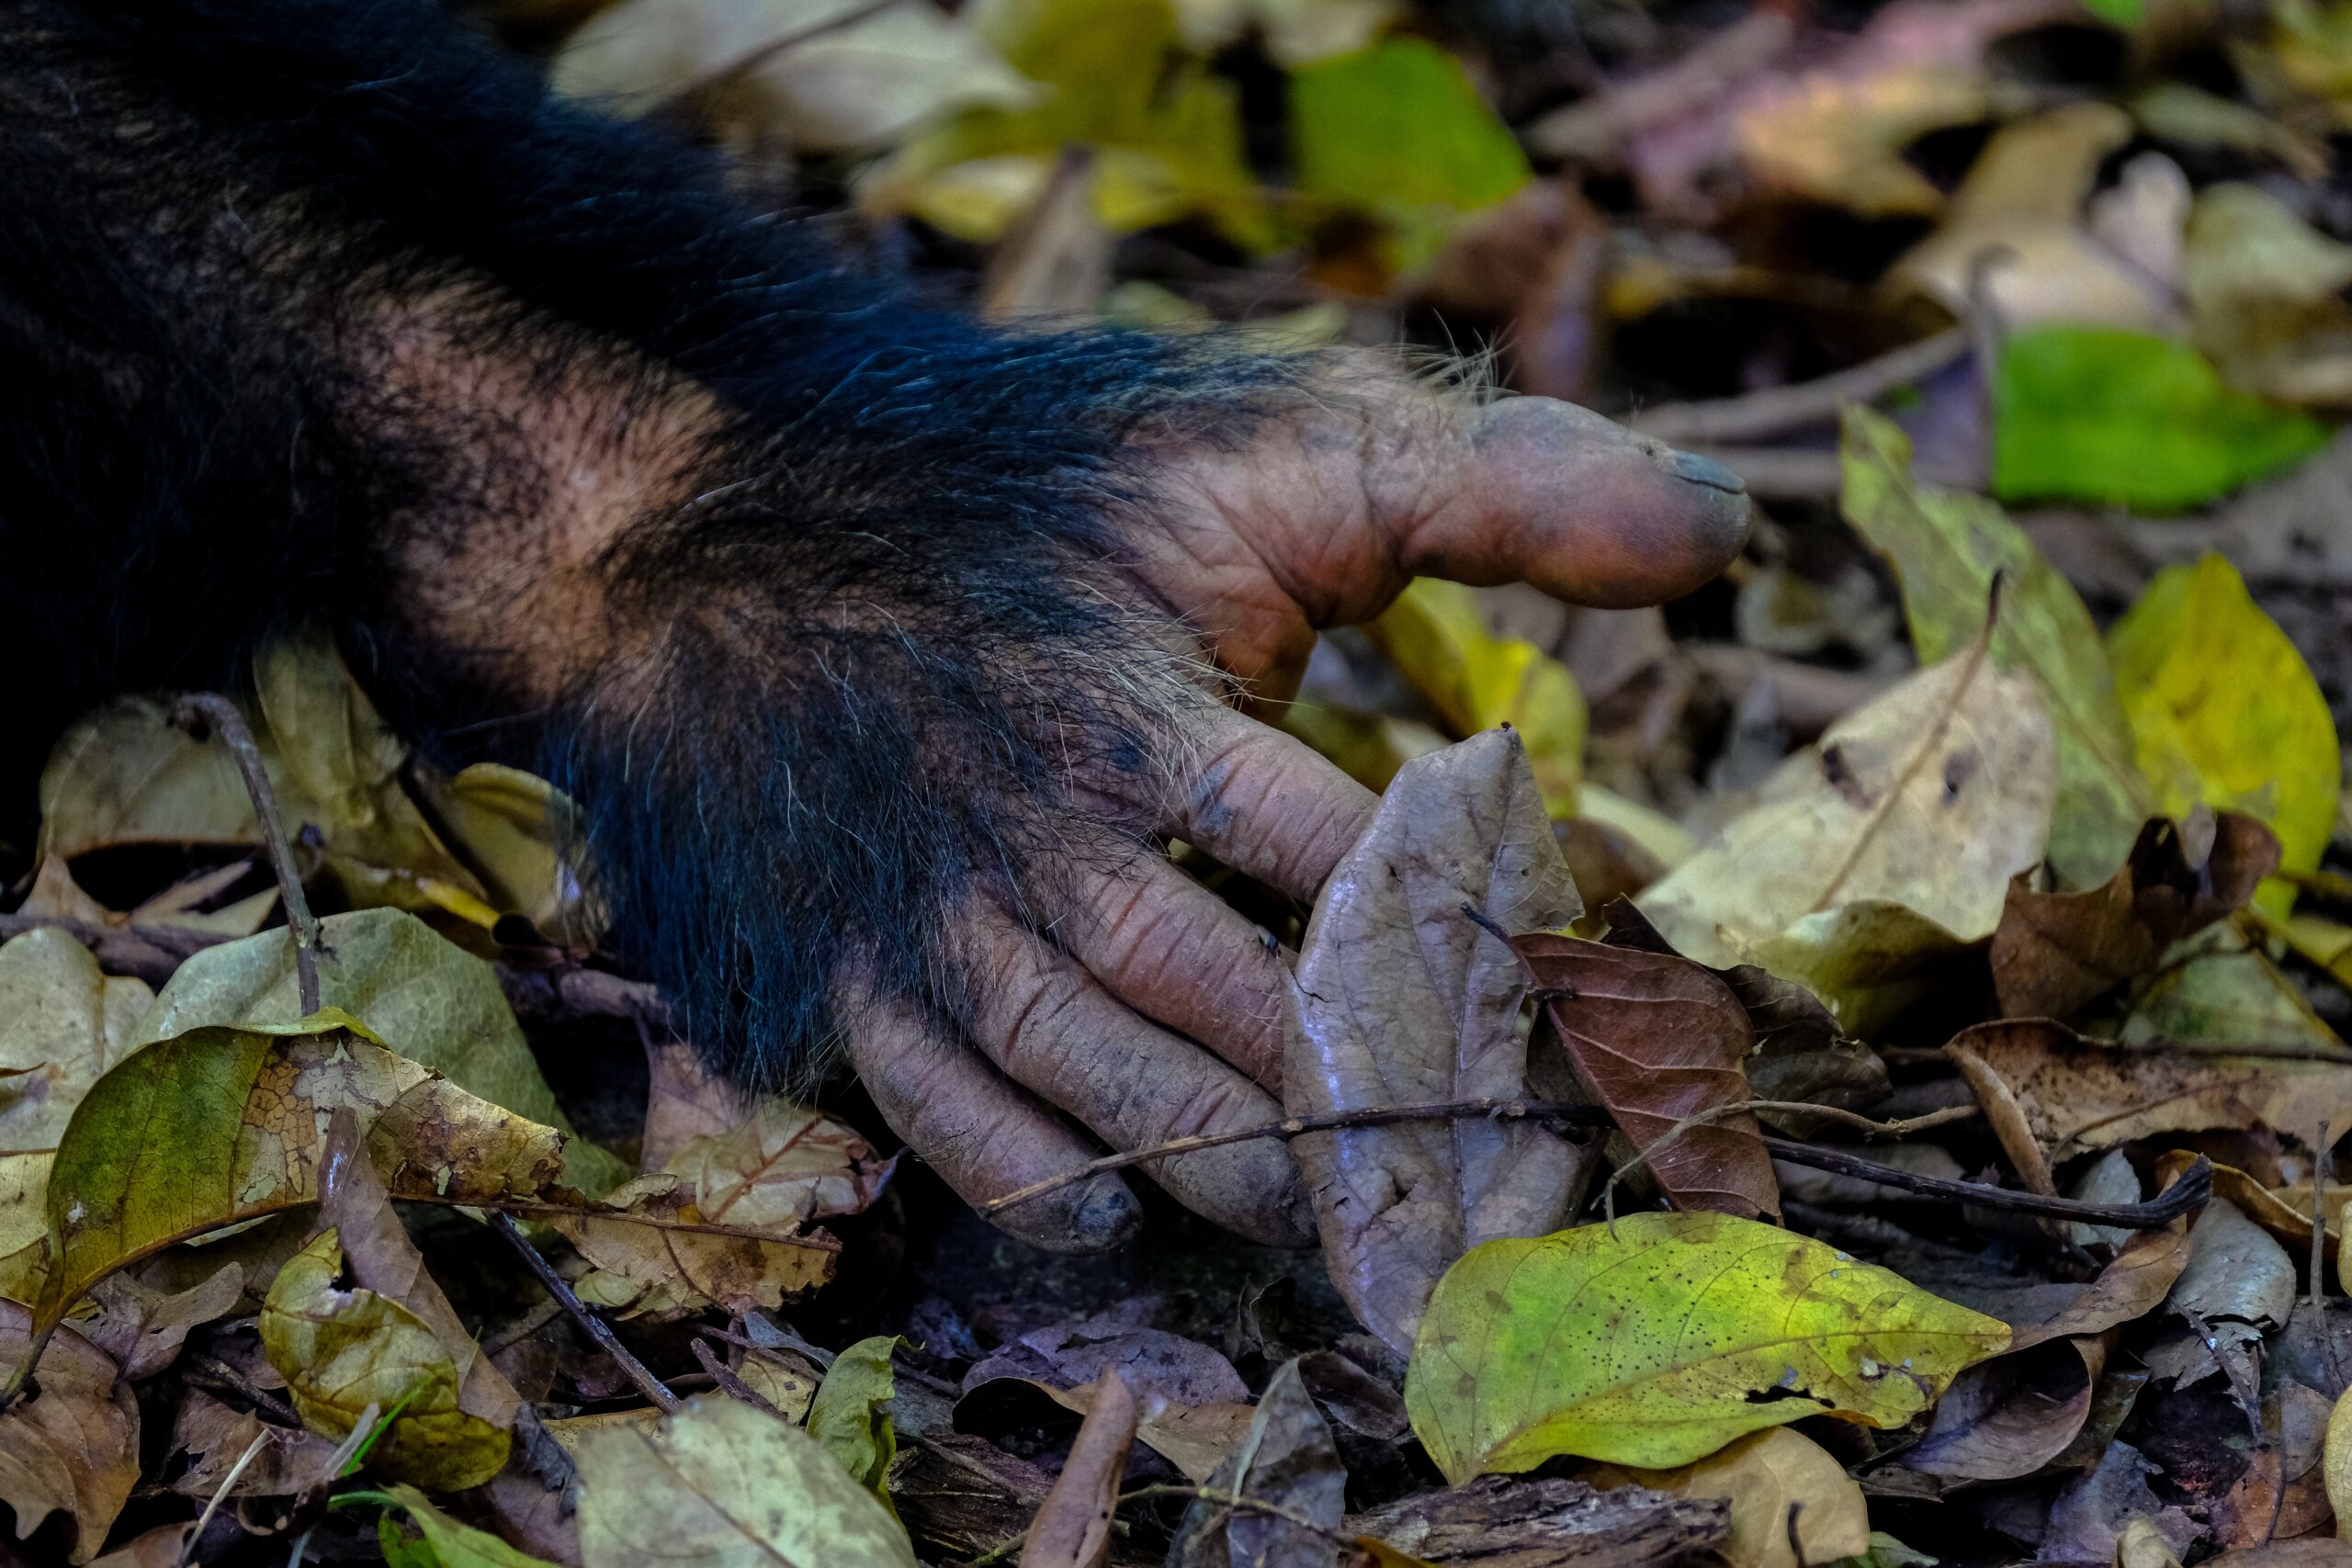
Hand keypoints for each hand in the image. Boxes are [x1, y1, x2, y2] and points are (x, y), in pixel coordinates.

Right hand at [842, 366, 1749, 1250]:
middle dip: (1391, 1102)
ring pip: (1119, 1093)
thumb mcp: (1257, 454)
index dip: (1490, 949)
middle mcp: (1049, 846)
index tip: (1591, 1001)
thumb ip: (1492, 486)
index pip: (1361, 878)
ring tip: (1362, 1218)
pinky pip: (958, 1127)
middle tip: (1510, 1167)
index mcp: (1154, 721)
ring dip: (1251, 1167)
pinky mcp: (853, 979)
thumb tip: (1729, 531)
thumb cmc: (1014, 494)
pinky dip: (1053, 1187)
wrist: (723, 529)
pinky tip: (1131, 1210)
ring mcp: (939, 928)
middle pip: (1247, 1017)